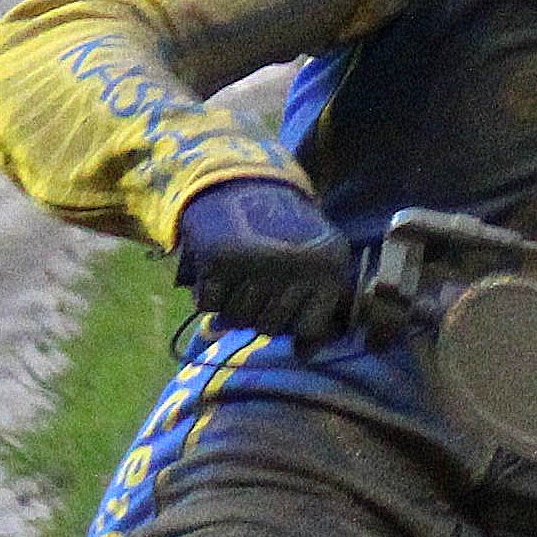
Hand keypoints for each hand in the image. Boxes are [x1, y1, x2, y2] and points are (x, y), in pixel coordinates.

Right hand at [172, 177, 353, 340]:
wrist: (235, 181)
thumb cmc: (278, 232)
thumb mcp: (313, 263)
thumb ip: (316, 310)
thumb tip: (304, 355)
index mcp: (329, 266)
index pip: (308, 328)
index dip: (292, 316)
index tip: (287, 291)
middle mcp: (297, 265)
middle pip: (268, 327)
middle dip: (258, 310)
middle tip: (257, 276)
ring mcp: (258, 263)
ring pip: (237, 320)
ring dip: (232, 302)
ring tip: (239, 269)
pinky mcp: (220, 260)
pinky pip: (208, 305)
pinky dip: (207, 291)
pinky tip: (219, 266)